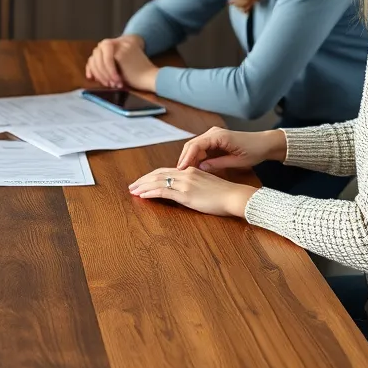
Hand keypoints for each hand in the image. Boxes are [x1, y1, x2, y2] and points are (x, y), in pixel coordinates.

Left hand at [85, 35, 157, 90]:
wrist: (151, 78)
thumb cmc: (136, 77)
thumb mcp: (119, 68)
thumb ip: (106, 66)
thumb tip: (91, 73)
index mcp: (118, 43)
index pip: (98, 51)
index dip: (92, 65)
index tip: (91, 78)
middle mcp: (119, 41)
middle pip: (96, 53)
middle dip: (97, 70)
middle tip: (105, 83)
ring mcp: (120, 45)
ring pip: (100, 58)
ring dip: (103, 73)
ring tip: (111, 83)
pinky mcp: (122, 52)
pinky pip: (107, 62)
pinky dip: (109, 73)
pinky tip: (116, 81)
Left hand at [128, 167, 255, 217]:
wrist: (235, 196)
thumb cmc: (225, 194)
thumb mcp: (206, 184)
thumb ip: (194, 184)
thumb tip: (184, 189)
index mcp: (190, 170)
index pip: (165, 171)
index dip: (152, 175)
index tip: (143, 181)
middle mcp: (185, 174)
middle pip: (158, 174)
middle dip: (143, 180)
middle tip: (132, 186)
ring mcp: (185, 183)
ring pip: (158, 181)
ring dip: (143, 186)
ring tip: (133, 191)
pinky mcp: (185, 194)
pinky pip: (163, 191)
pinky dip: (151, 192)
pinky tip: (143, 196)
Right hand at [176, 127, 286, 172]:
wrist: (265, 143)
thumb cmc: (254, 151)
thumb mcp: (237, 161)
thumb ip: (217, 164)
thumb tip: (200, 168)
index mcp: (218, 136)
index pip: (195, 145)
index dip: (186, 157)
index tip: (181, 169)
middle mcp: (213, 133)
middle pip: (192, 144)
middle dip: (185, 158)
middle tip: (179, 172)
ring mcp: (213, 135)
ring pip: (195, 146)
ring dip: (190, 158)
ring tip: (185, 171)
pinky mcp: (215, 139)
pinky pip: (201, 147)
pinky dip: (197, 156)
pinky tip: (195, 166)